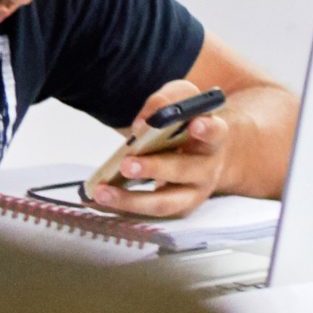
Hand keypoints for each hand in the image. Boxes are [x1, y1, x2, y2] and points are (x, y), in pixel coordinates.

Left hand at [86, 80, 231, 217]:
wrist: (199, 151)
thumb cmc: (186, 121)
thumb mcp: (179, 100)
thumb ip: (164, 102)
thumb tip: (141, 124)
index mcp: (212, 139)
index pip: (216, 133)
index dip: (207, 129)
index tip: (195, 124)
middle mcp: (206, 169)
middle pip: (185, 171)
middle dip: (155, 169)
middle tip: (127, 164)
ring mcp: (191, 194)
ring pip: (165, 202)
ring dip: (131, 199)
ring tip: (101, 191)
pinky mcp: (173, 208)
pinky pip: (145, 213)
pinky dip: (119, 208)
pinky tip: (96, 200)